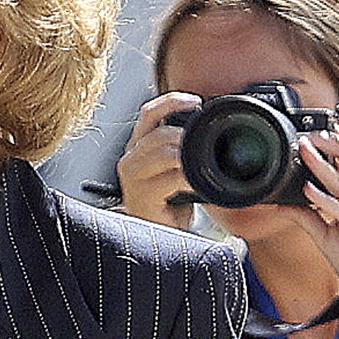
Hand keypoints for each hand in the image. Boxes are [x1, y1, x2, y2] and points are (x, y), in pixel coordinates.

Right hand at [115, 93, 201, 230]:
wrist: (162, 236)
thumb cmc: (169, 204)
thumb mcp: (175, 168)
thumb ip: (181, 147)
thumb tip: (208, 127)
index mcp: (138, 148)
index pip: (149, 113)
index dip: (172, 102)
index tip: (197, 102)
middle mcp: (130, 160)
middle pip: (158, 132)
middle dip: (186, 135)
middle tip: (205, 145)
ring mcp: (133, 179)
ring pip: (164, 152)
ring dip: (187, 156)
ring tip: (202, 165)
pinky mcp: (141, 197)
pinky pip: (170, 178)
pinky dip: (189, 178)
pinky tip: (197, 184)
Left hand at [294, 114, 338, 323]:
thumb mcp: (325, 238)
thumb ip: (307, 219)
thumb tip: (283, 206)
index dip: (328, 149)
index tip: (307, 136)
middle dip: (326, 147)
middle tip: (304, 136)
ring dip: (323, 166)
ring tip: (304, 152)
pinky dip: (327, 201)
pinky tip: (310, 192)